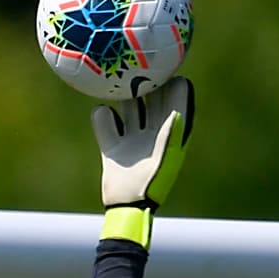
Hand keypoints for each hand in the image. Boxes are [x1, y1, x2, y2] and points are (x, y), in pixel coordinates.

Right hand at [93, 77, 193, 209]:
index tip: (160, 72)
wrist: (126, 208)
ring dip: (122, 96)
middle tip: (134, 68)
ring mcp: (131, 138)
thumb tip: (176, 107)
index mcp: (171, 131)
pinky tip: (104, 116)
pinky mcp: (112, 146)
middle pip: (151, 96)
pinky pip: (104, 120)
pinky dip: (102, 116)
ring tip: (117, 85)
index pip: (176, 96)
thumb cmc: (153, 185)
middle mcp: (152, 131)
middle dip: (144, 82)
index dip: (170, 82)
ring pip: (128, 105)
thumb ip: (171, 131)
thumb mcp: (167, 157)